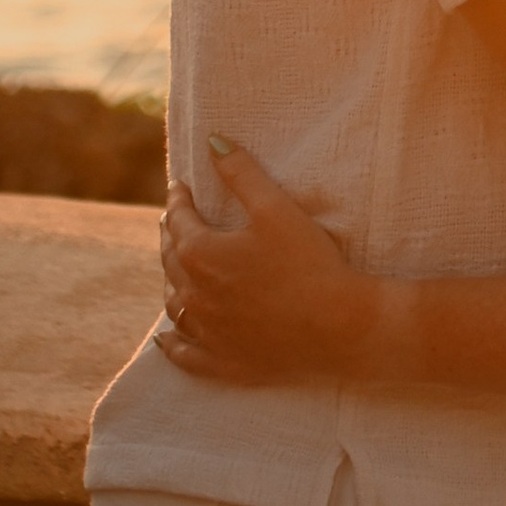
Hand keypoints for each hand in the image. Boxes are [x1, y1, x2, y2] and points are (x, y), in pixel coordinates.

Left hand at [153, 135, 378, 383]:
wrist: (340, 327)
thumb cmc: (310, 263)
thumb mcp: (275, 208)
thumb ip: (241, 172)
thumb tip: (212, 141)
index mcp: (201, 254)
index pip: (178, 219)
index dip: (178, 199)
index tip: (178, 186)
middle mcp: (194, 295)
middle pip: (171, 259)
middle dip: (170, 235)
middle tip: (173, 220)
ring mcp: (206, 334)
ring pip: (174, 304)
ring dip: (171, 281)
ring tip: (174, 267)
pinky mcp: (222, 364)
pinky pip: (184, 354)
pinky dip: (171, 344)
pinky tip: (165, 339)